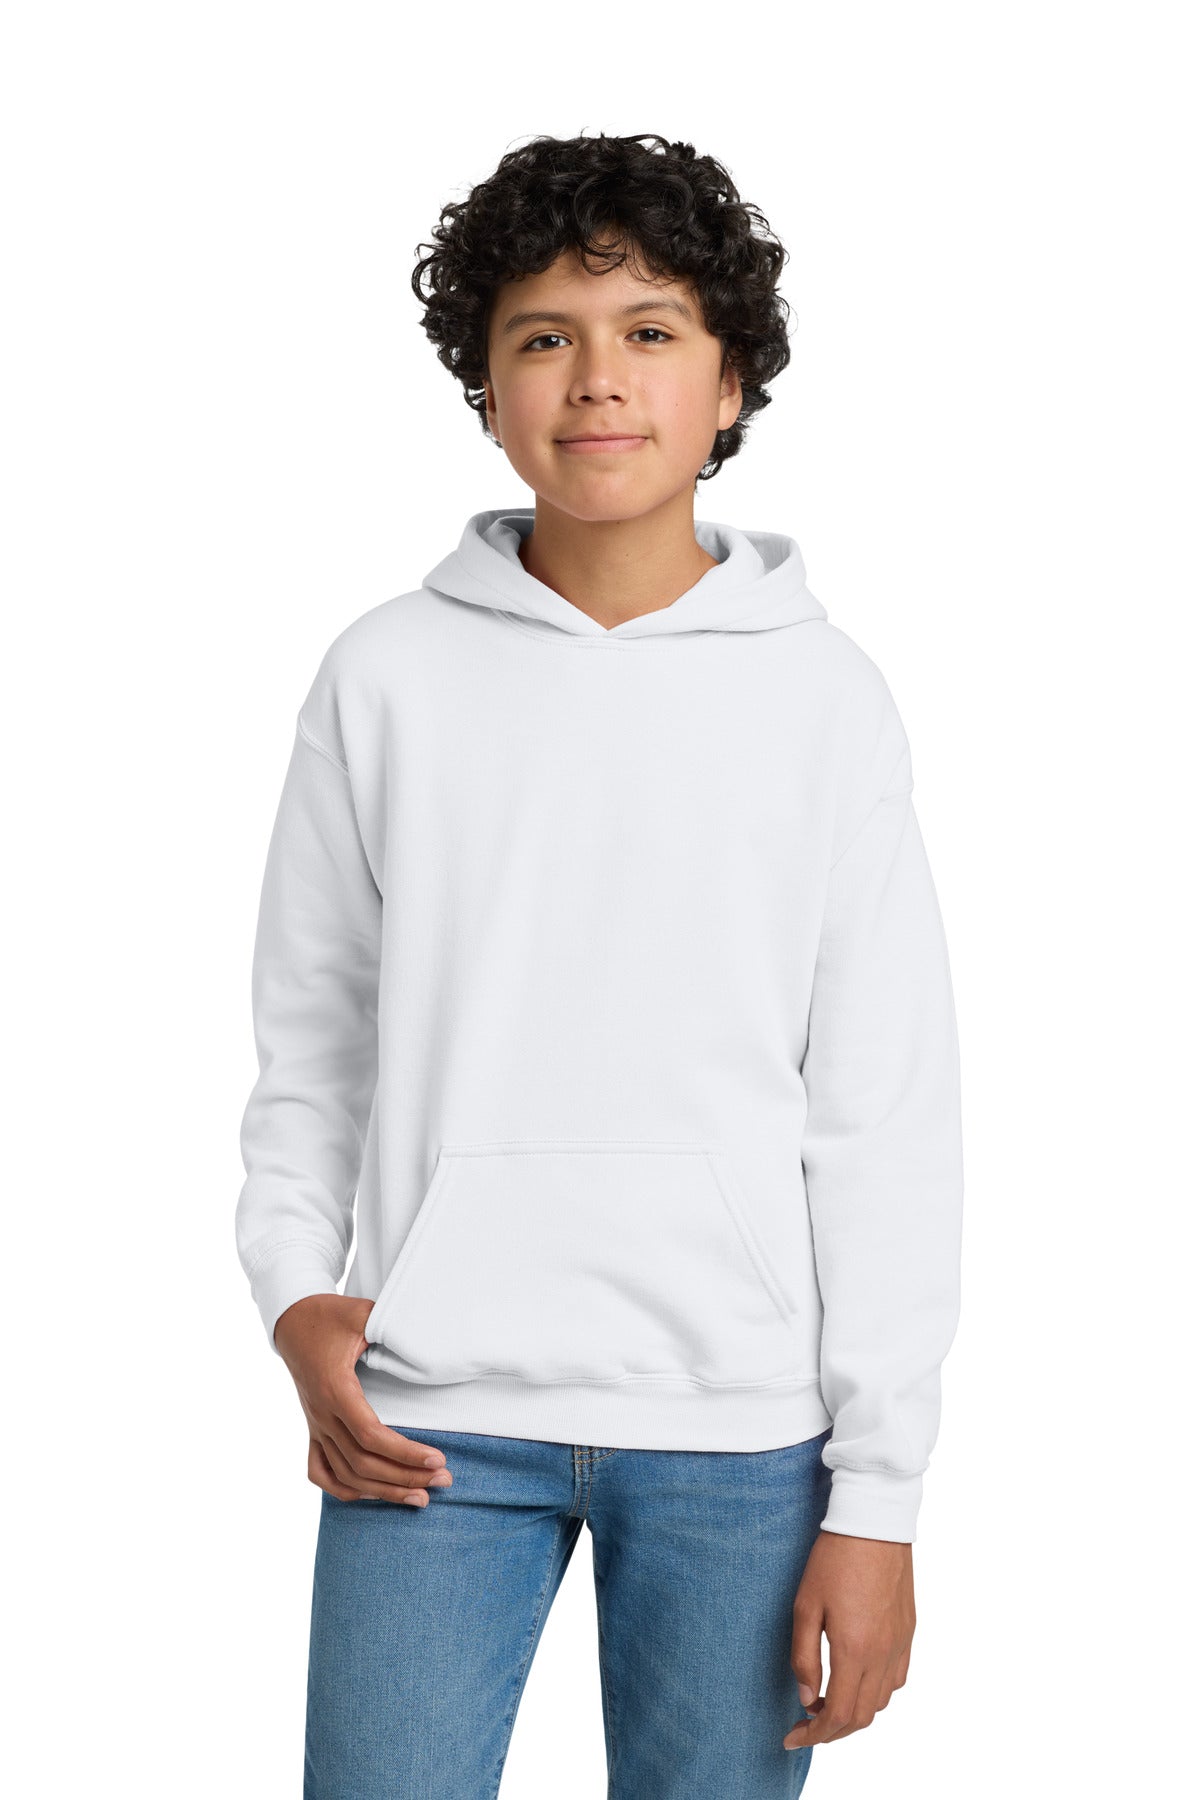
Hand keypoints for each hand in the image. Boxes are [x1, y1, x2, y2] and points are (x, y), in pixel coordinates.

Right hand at [273, 1294, 452, 1505]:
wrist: (291, 1320)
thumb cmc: (330, 1315)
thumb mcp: (363, 1314)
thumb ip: (391, 1326)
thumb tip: (426, 1340)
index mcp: (336, 1390)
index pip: (371, 1436)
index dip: (405, 1453)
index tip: (438, 1459)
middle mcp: (323, 1415)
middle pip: (364, 1463)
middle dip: (406, 1477)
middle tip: (444, 1481)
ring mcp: (316, 1425)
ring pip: (346, 1474)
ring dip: (384, 1491)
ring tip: (421, 1497)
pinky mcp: (313, 1428)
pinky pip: (320, 1471)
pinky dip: (345, 1489)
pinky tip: (372, 1495)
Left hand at [783, 1528, 914, 1749]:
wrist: (873, 1523)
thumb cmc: (834, 1559)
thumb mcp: (805, 1605)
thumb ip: (803, 1656)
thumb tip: (806, 1697)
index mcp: (854, 1650)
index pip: (837, 1714)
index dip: (813, 1734)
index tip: (791, 1736)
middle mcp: (882, 1655)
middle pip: (861, 1717)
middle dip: (831, 1732)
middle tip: (805, 1726)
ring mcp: (899, 1644)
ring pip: (880, 1702)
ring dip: (854, 1713)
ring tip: (827, 1702)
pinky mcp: (908, 1632)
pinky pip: (897, 1679)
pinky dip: (875, 1693)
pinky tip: (856, 1680)